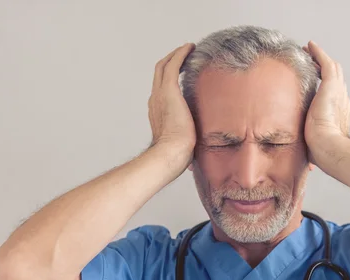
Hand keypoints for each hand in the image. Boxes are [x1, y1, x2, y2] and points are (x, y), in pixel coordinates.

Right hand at [148, 43, 196, 161]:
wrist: (170, 154)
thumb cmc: (177, 155)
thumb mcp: (182, 145)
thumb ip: (185, 144)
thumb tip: (193, 161)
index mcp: (157, 113)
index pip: (161, 90)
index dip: (170, 80)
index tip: (181, 75)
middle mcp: (155, 100)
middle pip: (159, 74)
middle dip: (171, 62)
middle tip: (184, 55)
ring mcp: (160, 94)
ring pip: (164, 66)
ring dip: (176, 55)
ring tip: (188, 49)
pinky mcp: (169, 90)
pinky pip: (173, 64)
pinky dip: (181, 54)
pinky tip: (191, 47)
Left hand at [302, 41, 349, 164]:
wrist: (329, 149)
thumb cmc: (323, 155)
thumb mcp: (317, 149)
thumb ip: (314, 151)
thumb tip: (308, 168)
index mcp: (340, 117)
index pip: (335, 99)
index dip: (326, 91)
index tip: (316, 88)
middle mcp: (343, 102)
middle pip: (337, 81)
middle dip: (325, 71)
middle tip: (312, 64)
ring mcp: (339, 93)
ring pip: (333, 69)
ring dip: (321, 60)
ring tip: (308, 52)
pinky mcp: (331, 86)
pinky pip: (325, 63)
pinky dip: (318, 53)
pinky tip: (309, 46)